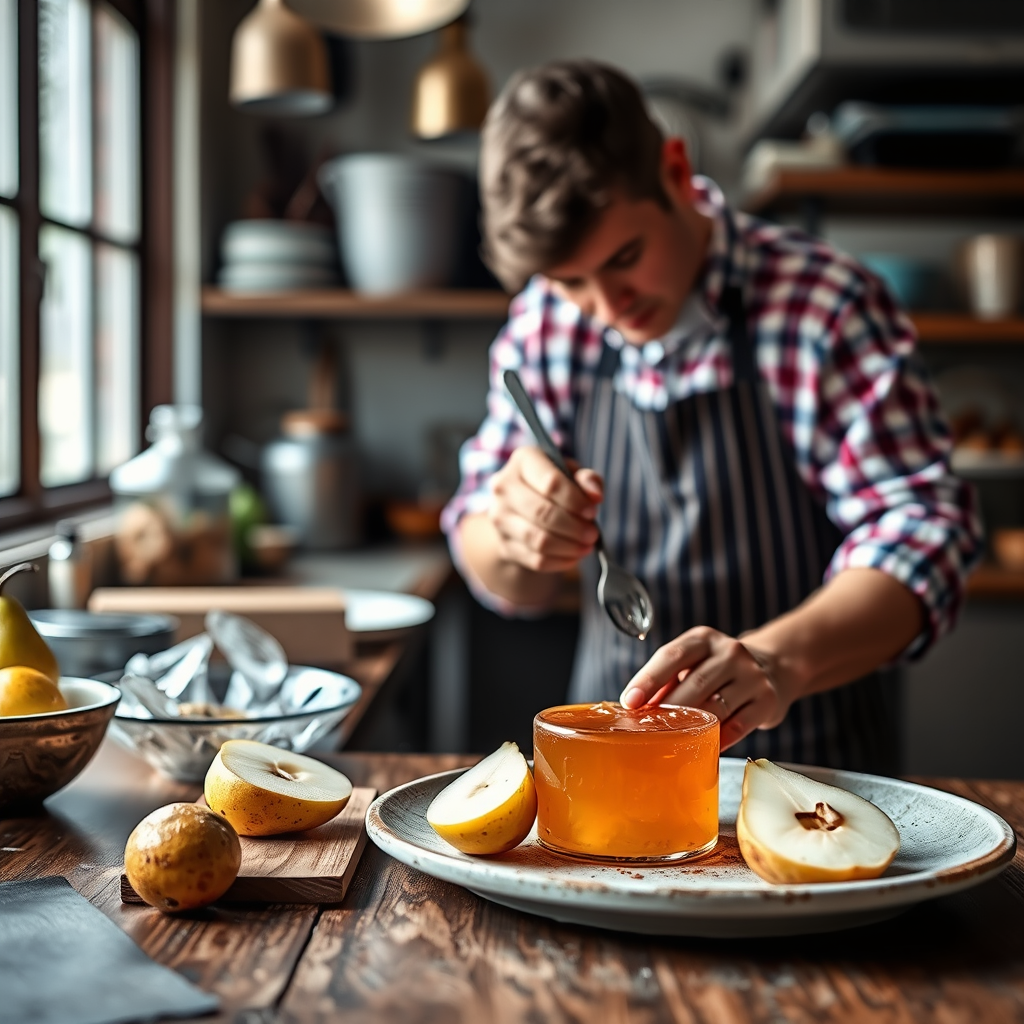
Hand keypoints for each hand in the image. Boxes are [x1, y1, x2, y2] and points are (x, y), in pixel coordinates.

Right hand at [488, 447, 602, 573]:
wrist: (520, 508)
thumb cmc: (552, 486)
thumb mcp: (572, 474)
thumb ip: (588, 479)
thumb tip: (595, 495)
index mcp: (523, 460)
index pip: (550, 483)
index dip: (575, 500)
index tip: (592, 511)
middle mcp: (503, 487)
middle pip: (542, 513)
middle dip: (574, 527)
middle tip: (593, 533)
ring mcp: (499, 518)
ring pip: (538, 539)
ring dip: (569, 546)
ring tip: (586, 546)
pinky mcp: (504, 545)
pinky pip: (535, 560)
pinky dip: (560, 561)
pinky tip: (574, 556)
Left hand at [618, 627, 795, 749]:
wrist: (771, 667)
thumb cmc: (717, 669)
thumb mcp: (693, 663)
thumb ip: (667, 681)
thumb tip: (636, 707)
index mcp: (704, 639)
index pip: (672, 655)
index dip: (649, 679)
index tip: (630, 702)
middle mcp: (730, 652)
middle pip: (695, 683)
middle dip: (669, 709)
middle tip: (648, 729)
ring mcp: (752, 676)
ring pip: (717, 707)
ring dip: (692, 727)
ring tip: (671, 741)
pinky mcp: (767, 700)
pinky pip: (739, 726)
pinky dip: (719, 739)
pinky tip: (704, 748)